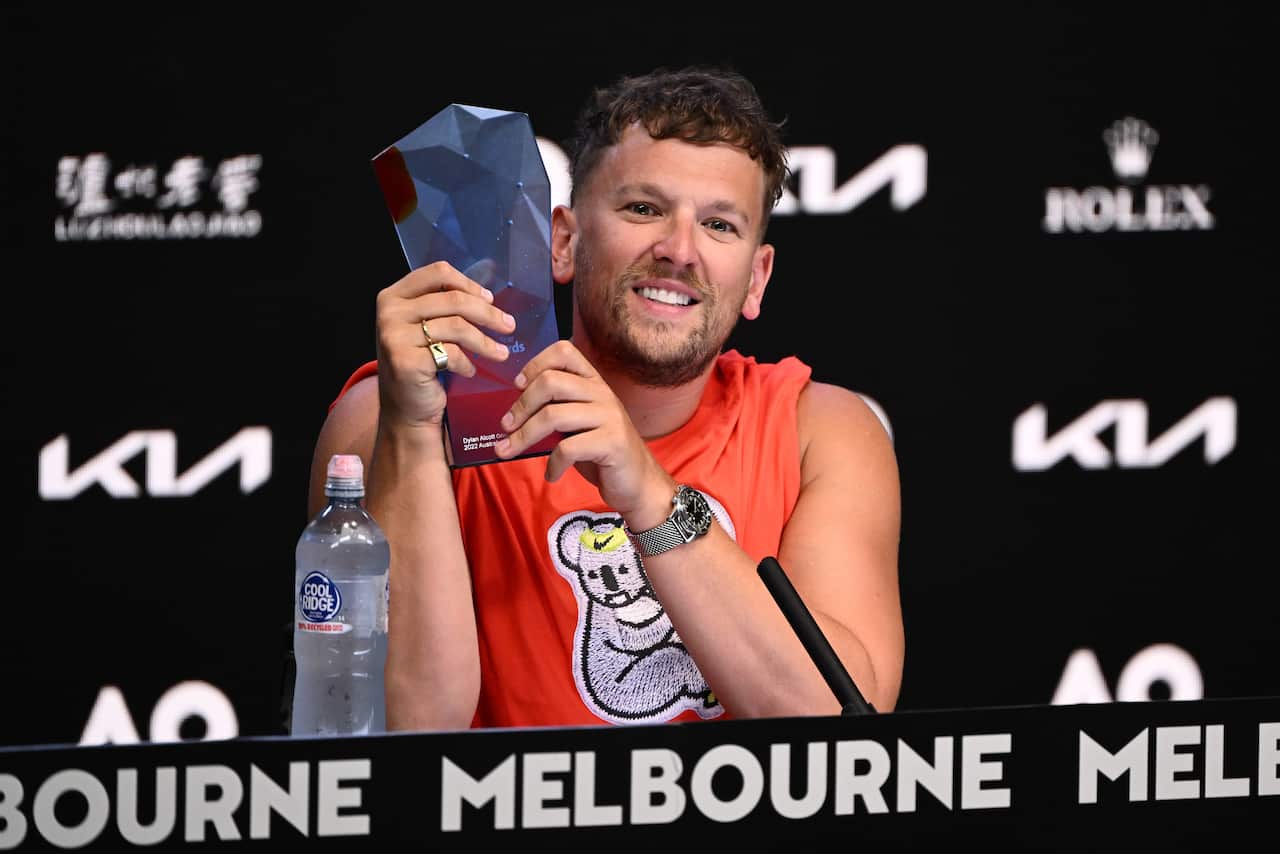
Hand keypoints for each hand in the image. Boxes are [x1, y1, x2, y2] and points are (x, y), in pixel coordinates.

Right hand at [375, 261, 515, 431]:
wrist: (406, 411)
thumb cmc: (422, 365)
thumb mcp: (427, 326)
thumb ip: (448, 301)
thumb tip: (489, 270)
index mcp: (393, 297)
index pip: (438, 273)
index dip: (469, 284)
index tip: (490, 299)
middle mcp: (389, 313)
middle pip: (453, 300)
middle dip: (488, 314)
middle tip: (509, 326)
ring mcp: (394, 337)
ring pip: (457, 327)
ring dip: (485, 342)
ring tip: (501, 353)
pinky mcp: (405, 361)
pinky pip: (451, 354)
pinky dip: (467, 364)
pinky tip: (470, 371)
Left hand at [494, 340, 675, 525]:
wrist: (638, 483)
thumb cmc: (601, 453)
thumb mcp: (579, 423)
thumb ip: (557, 408)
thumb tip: (513, 410)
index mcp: (593, 383)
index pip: (564, 352)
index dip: (535, 364)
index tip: (517, 386)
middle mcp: (603, 393)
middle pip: (550, 382)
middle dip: (521, 406)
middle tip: (505, 427)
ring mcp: (610, 417)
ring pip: (553, 415)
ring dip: (524, 436)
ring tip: (508, 451)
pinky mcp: (612, 443)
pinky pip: (568, 448)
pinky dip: (553, 464)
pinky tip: (552, 474)